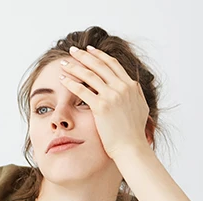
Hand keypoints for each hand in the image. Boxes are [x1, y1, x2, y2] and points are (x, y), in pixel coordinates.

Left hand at [59, 45, 150, 159]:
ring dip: (74, 67)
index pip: (113, 64)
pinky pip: (82, 90)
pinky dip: (70, 83)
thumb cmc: (133, 133)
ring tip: (64, 63)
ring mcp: (112, 96)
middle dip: (84, 56)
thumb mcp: (140, 108)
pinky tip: (62, 79)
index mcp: (131, 86)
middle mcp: (122, 87)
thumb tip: (131, 87)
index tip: (89, 50)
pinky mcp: (101, 106)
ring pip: (89, 75)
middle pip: (99, 65)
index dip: (99, 55)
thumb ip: (134, 95)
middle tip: (72, 50)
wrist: (131, 147)